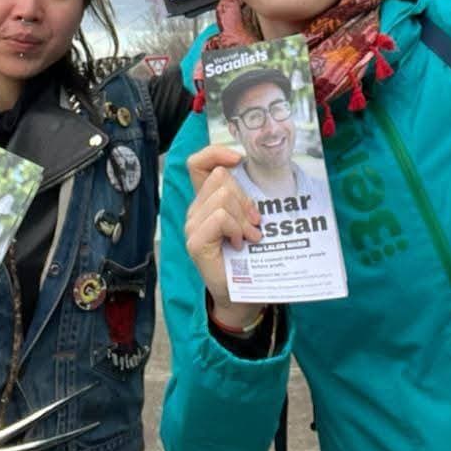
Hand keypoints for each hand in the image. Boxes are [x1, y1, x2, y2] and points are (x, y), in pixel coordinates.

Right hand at [184, 144, 263, 329]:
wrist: (243, 297)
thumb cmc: (249, 261)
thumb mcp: (249, 222)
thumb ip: (246, 200)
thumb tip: (259, 176)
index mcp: (206, 202)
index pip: (198, 164)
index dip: (215, 153)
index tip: (238, 159)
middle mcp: (195, 212)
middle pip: (220, 178)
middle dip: (244, 197)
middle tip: (254, 223)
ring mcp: (192, 227)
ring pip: (222, 196)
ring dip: (243, 216)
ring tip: (249, 237)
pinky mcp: (195, 243)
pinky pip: (220, 217)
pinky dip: (236, 229)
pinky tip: (240, 244)